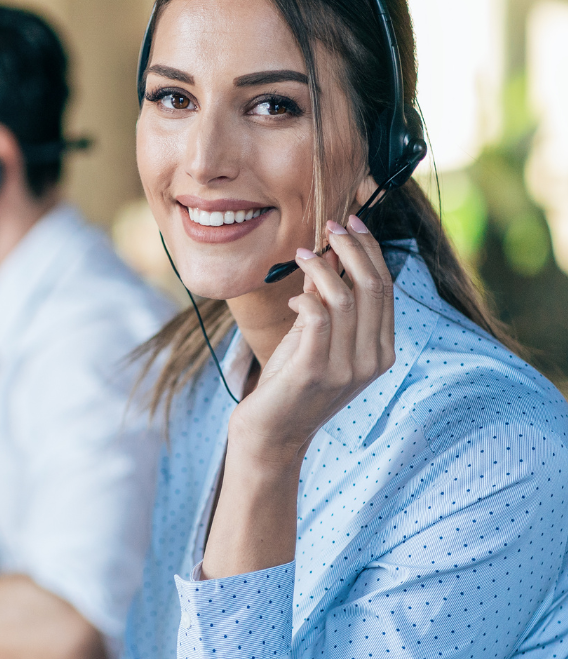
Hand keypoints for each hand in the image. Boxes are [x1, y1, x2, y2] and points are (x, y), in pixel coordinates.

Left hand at [230, 214, 394, 466]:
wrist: (273, 434)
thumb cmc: (292, 383)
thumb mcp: (318, 339)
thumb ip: (329, 302)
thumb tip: (331, 254)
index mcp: (381, 351)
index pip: (385, 288)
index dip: (370, 250)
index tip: (352, 223)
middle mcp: (371, 360)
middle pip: (372, 286)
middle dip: (352, 247)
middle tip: (329, 226)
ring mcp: (345, 368)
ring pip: (344, 297)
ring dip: (321, 267)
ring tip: (302, 255)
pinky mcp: (314, 371)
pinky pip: (316, 316)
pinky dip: (305, 296)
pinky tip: (293, 297)